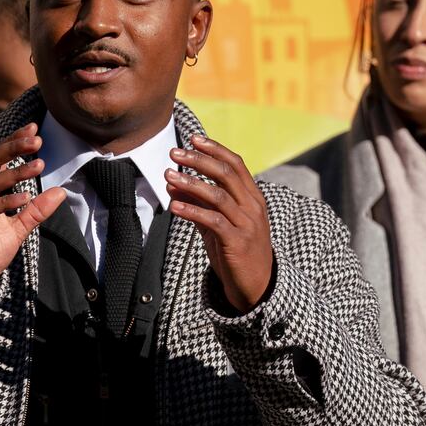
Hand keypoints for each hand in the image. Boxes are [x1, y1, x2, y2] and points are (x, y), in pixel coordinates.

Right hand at [0, 124, 66, 298]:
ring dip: (14, 173)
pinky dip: (4, 202)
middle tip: (37, 141)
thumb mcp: (17, 229)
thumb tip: (60, 191)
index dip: (13, 142)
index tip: (34, 129)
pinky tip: (24, 197)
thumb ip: (36, 211)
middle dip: (12, 148)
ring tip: (39, 166)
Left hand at [165, 135, 273, 312]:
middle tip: (174, 153)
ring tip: (168, 175)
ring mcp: (247, 224)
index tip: (194, 139)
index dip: (215, 149)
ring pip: (218, 195)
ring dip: (191, 182)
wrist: (257, 286)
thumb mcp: (217, 223)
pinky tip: (174, 206)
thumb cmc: (236, 252)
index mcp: (253, 198)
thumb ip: (198, 202)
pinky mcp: (237, 242)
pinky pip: (213, 221)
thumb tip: (172, 182)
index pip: (236, 164)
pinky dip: (192, 211)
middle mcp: (252, 207)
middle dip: (198, 160)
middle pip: (226, 174)